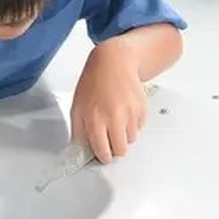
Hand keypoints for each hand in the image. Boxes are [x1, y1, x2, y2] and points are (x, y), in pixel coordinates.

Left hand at [70, 40, 146, 163]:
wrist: (114, 62)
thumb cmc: (93, 81)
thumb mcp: (76, 106)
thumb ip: (78, 130)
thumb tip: (79, 149)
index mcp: (96, 120)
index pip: (103, 152)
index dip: (102, 155)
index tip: (102, 154)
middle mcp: (115, 118)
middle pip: (121, 151)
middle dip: (114, 147)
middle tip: (108, 137)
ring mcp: (130, 114)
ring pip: (131, 140)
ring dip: (124, 135)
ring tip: (115, 119)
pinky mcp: (142, 109)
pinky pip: (139, 127)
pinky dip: (132, 124)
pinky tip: (123, 110)